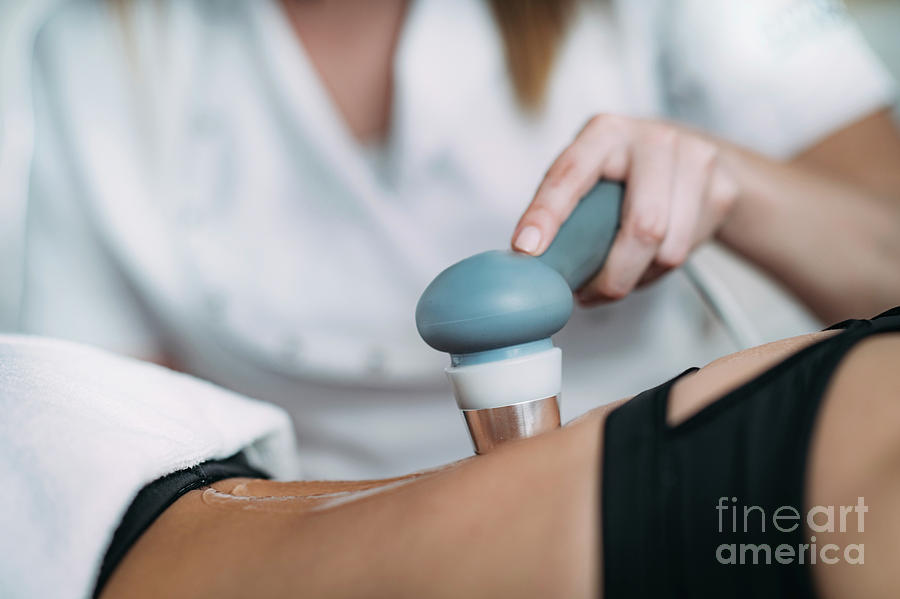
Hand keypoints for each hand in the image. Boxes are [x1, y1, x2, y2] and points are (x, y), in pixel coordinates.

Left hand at [512, 114, 739, 303]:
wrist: (693, 159)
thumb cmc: (625, 175)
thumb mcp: (589, 175)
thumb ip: (563, 210)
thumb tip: (526, 261)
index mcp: (605, 133)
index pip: (570, 175)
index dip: (547, 215)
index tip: (527, 250)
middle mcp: (653, 139)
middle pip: (642, 226)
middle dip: (612, 276)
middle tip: (588, 295)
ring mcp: (696, 161)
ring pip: (667, 249)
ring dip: (635, 278)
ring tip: (616, 276)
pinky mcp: (721, 190)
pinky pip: (685, 254)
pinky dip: (657, 273)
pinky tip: (645, 262)